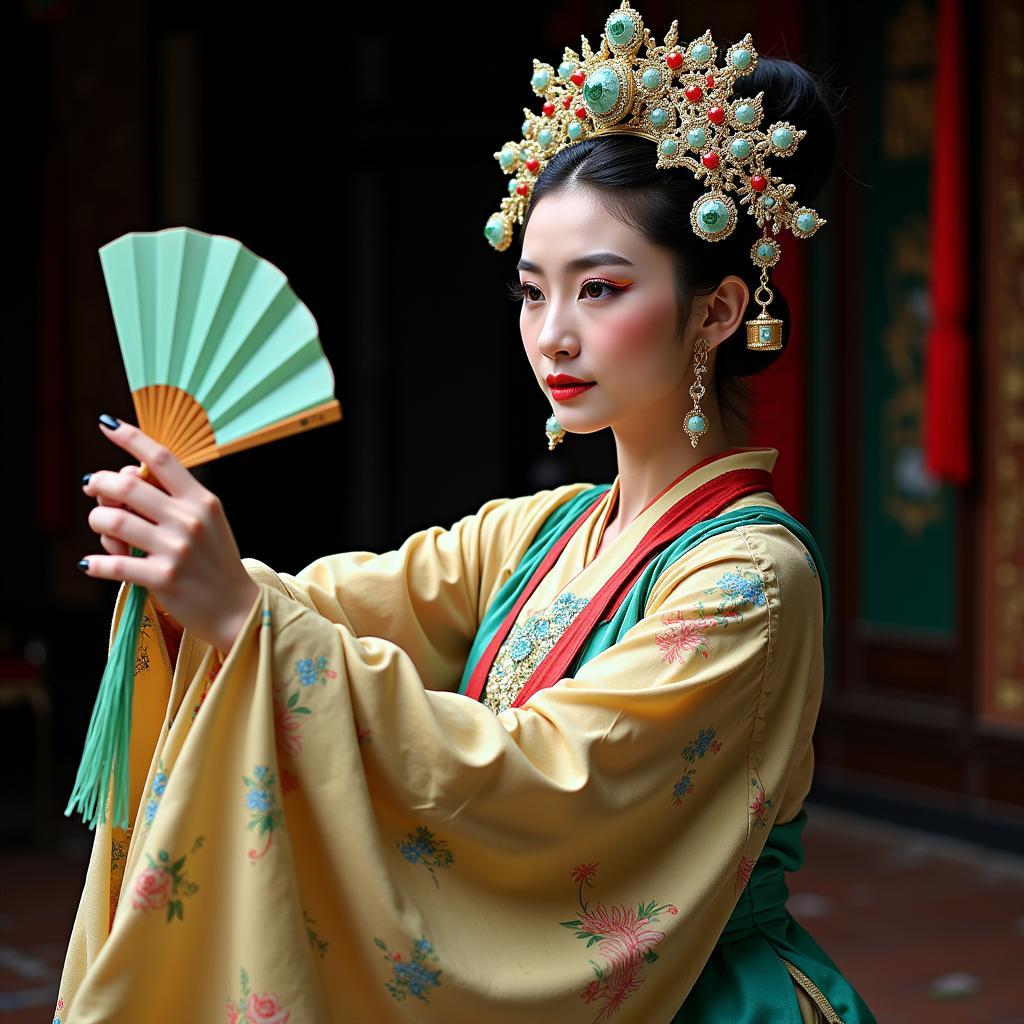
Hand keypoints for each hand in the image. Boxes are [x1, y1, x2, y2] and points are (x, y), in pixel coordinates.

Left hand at [80, 416, 260, 653]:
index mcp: (202, 500)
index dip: (130, 437)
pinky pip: (113, 564)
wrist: (238, 608)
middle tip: (92, 489)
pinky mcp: (163, 578)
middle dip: (99, 484)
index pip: (161, 459)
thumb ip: (172, 499)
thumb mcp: (206, 522)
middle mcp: (189, 520)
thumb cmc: (216, 562)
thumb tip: (122, 477)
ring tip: (105, 535)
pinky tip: (90, 564)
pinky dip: (93, 563)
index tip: (106, 424)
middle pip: (126, 486)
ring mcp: (176, 549)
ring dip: (97, 523)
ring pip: (113, 522)